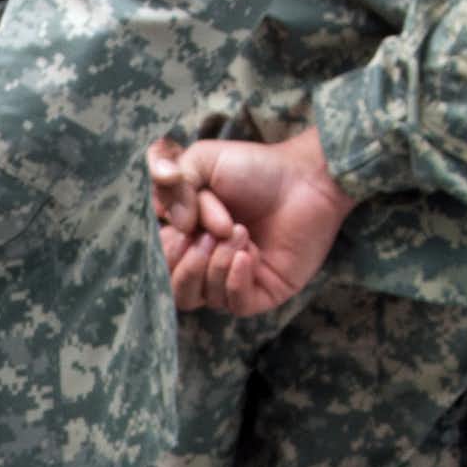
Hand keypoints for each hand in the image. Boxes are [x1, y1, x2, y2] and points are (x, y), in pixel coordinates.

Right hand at [148, 129, 354, 318]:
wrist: (307, 176)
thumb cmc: (256, 168)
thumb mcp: (200, 161)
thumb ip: (168, 183)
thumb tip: (174, 225)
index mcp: (187, 239)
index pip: (159, 264)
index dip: (166, 249)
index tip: (186, 224)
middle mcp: (206, 264)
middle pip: (172, 288)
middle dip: (187, 261)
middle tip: (214, 231)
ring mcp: (232, 281)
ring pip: (198, 298)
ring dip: (214, 265)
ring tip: (240, 233)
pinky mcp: (261, 293)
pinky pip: (233, 305)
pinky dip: (234, 281)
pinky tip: (249, 255)